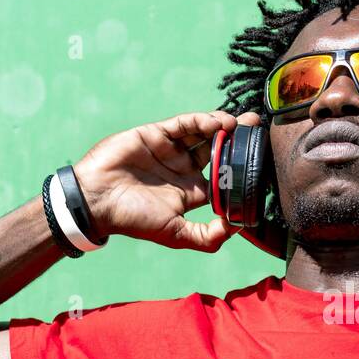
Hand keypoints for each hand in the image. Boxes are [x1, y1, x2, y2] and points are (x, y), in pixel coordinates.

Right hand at [73, 110, 259, 250]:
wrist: (96, 200)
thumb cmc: (133, 220)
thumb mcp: (176, 235)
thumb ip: (206, 237)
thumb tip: (237, 228)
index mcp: (191, 192)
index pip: (223, 177)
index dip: (242, 170)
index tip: (262, 164)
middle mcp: (183, 169)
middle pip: (219, 150)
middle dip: (239, 142)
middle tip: (260, 132)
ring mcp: (171, 150)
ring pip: (205, 133)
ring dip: (225, 127)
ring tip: (243, 125)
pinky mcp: (157, 134)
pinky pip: (185, 123)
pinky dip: (204, 121)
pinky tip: (220, 123)